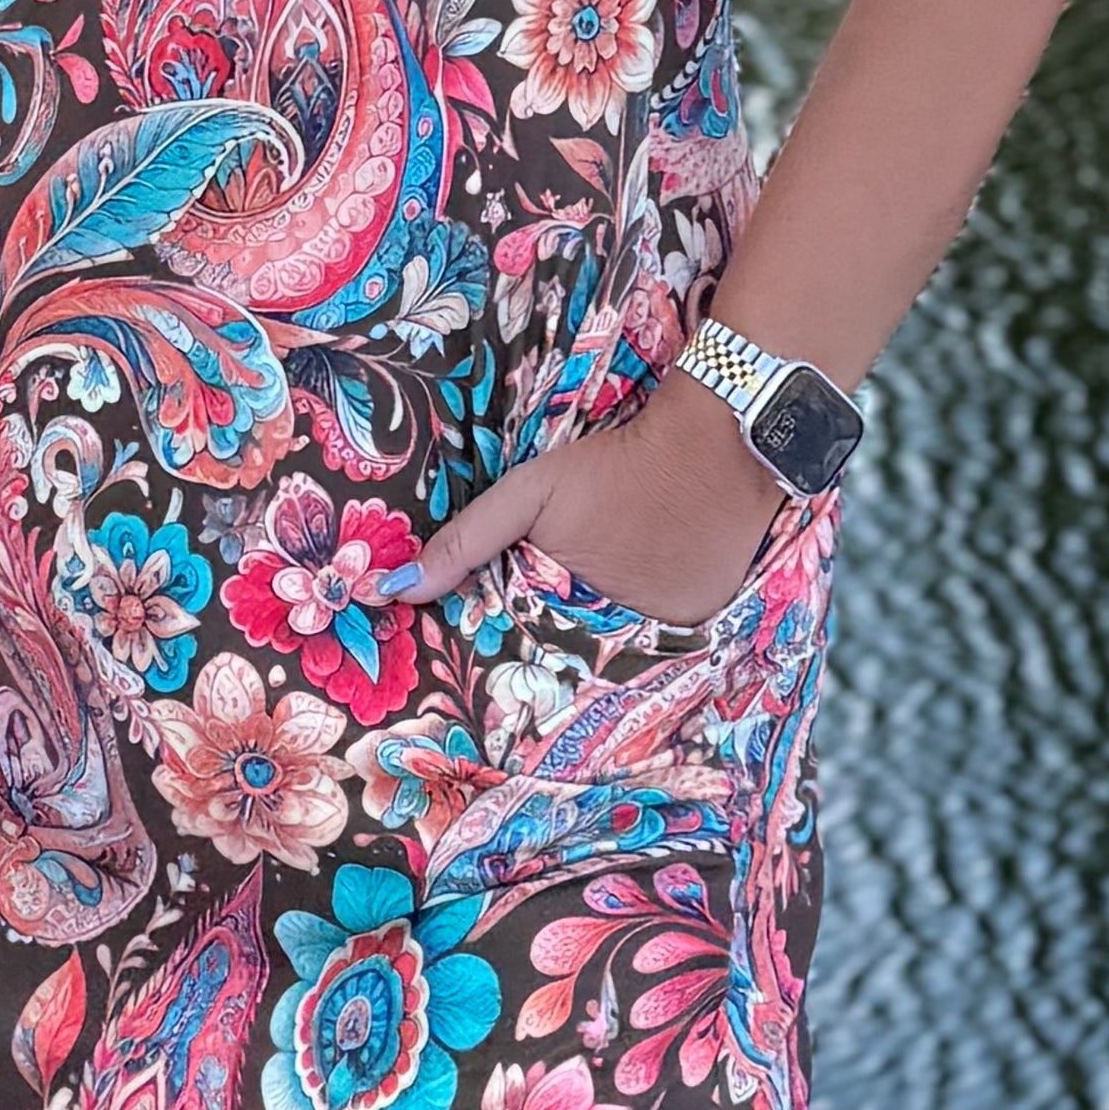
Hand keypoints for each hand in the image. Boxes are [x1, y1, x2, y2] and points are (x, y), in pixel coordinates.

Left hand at [407, 373, 779, 633]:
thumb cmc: (614, 468)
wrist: (713, 443)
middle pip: (578, 664)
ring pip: (623, 657)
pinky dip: (653, 630)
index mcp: (575, 620)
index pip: (530, 666)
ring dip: (606, 644)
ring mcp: (672, 639)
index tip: (492, 662)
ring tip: (596, 615)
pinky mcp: (707, 625)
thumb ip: (467, 541)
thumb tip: (395, 589)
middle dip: (557, 655)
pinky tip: (645, 593)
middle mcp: (626, 645)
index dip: (513, 660)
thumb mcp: (532, 494)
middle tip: (541, 638)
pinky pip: (667, 643)